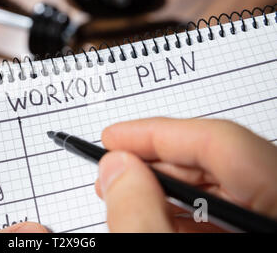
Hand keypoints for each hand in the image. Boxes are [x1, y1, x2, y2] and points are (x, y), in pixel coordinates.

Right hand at [95, 117, 276, 231]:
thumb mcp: (161, 251)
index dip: (159, 134)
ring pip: (219, 185)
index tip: (115, 137)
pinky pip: (222, 211)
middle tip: (113, 165)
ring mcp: (269, 219)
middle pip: (218, 161)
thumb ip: (140, 214)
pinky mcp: (258, 230)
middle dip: (157, 161)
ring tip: (123, 190)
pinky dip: (181, 209)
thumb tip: (116, 167)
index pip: (223, 144)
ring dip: (165, 185)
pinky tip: (150, 211)